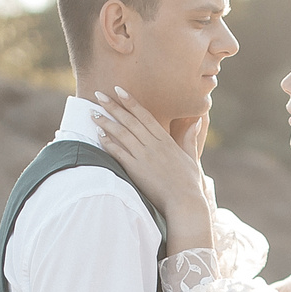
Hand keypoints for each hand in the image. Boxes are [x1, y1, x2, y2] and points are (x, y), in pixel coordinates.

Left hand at [92, 86, 209, 256]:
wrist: (184, 201)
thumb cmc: (189, 182)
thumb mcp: (191, 157)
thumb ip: (190, 138)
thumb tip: (197, 121)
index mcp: (165, 140)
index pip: (144, 115)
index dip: (130, 102)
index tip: (119, 90)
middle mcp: (153, 144)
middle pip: (129, 120)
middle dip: (113, 106)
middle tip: (98, 94)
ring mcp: (143, 156)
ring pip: (121, 133)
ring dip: (106, 122)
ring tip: (93, 113)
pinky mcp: (136, 170)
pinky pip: (118, 152)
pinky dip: (108, 142)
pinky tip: (98, 135)